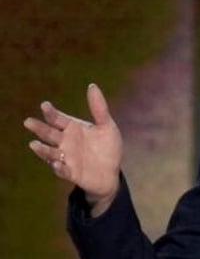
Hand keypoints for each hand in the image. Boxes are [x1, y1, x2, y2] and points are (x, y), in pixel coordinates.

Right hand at [24, 83, 122, 214]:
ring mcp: (66, 158)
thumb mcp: (106, 126)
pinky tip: (57, 164)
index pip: (58, 119)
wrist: (110, 173)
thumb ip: (99, 108)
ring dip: (42, 149)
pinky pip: (62, 170)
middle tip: (28, 122)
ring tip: (34, 144)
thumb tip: (92, 85)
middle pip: (49, 134)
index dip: (51, 113)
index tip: (45, 105)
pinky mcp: (71, 173)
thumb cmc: (107, 148)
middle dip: (39, 128)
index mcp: (72, 128)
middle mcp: (65, 142)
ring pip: (51, 153)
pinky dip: (59, 168)